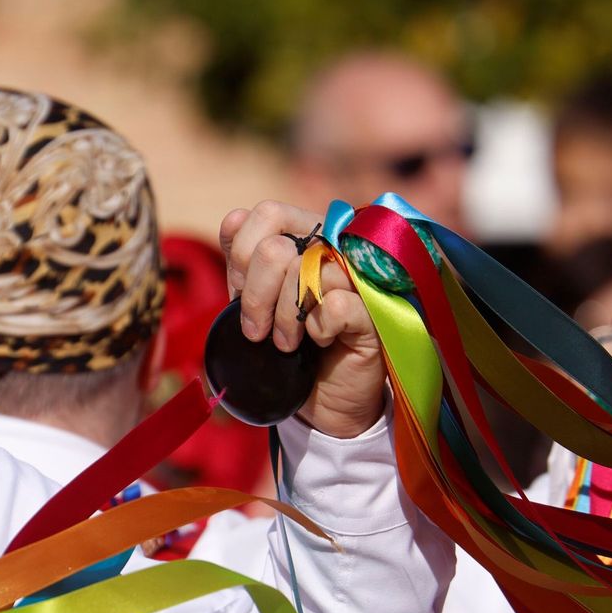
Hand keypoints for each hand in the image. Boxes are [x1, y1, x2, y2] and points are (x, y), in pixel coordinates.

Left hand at [219, 201, 386, 437]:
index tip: (236, 293)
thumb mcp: (258, 302)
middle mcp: (336, 246)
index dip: (242, 256)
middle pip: (277, 246)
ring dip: (284, 319)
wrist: (324, 399)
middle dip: (255, 296)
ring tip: (285, 344)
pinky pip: (336, 306)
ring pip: (306, 273)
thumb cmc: (291, 347)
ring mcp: (360, 276)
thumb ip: (245, 262)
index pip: (267, 213)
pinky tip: (320, 341)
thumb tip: (234, 217)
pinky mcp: (377, 310)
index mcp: (308, 234)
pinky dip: (318, 328)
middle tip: (255, 330)